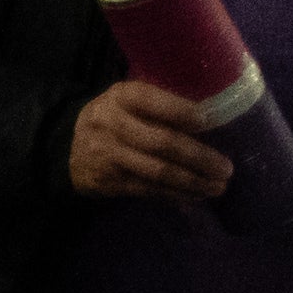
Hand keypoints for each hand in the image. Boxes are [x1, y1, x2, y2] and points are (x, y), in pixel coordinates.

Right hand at [71, 78, 230, 201]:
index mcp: (121, 97)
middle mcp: (110, 124)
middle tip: (225, 168)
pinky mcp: (108, 181)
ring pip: (158, 171)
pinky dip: (176, 194)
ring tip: (218, 186)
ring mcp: (107, 155)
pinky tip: (196, 195)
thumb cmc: (116, 117)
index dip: (180, 111)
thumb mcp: (129, 99)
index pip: (151, 101)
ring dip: (192, 182)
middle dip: (198, 157)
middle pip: (161, 142)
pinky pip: (148, 190)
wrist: (66, 147)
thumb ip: (160, 103)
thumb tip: (215, 115)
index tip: (208, 121)